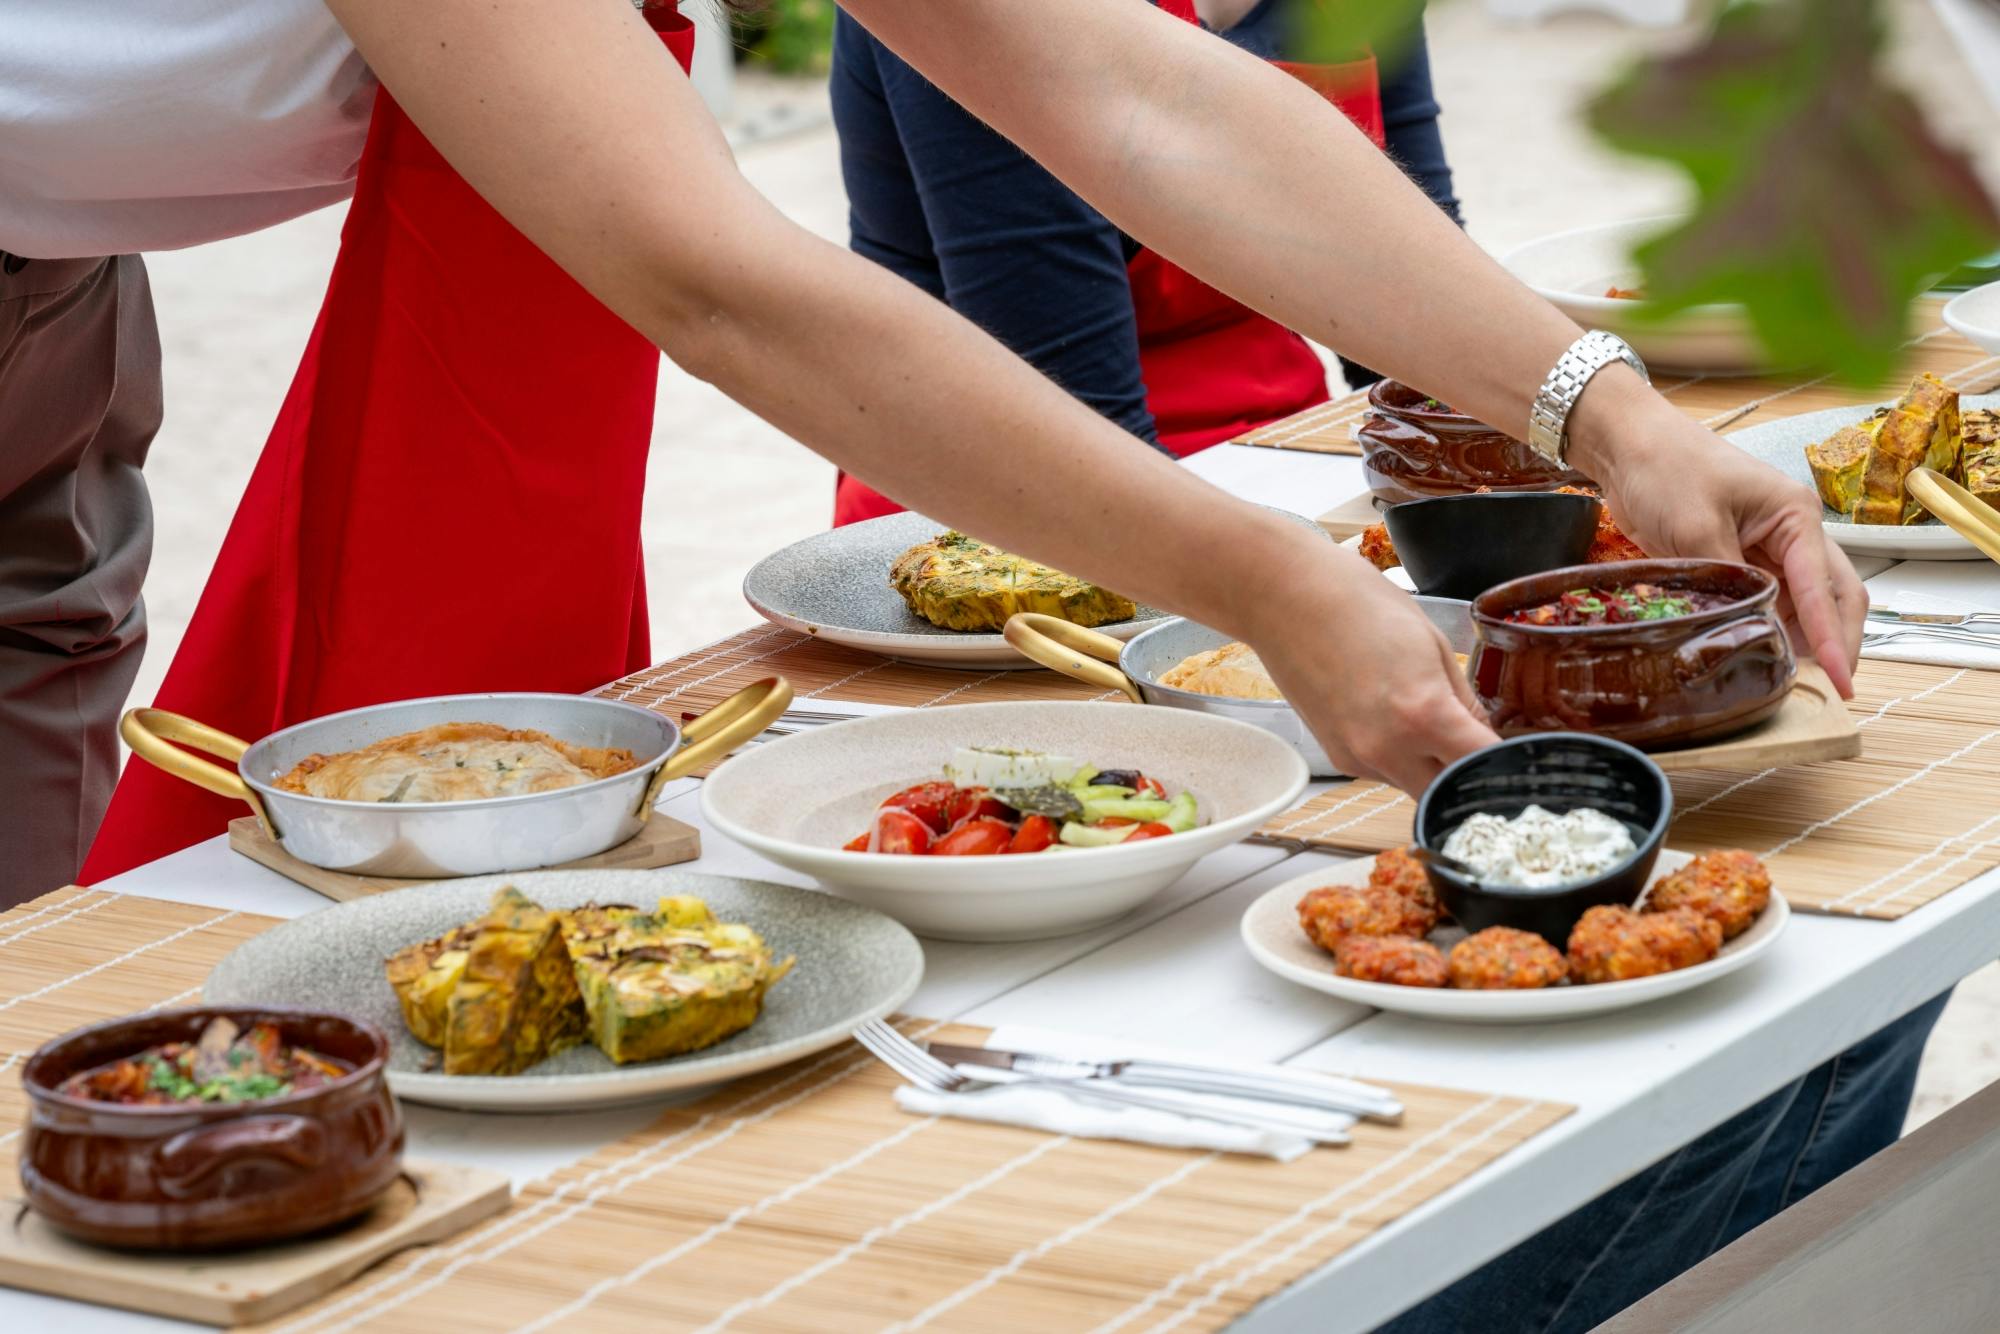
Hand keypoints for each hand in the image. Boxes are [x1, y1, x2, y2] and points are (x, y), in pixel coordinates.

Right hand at [1250, 549, 1498, 792]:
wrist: (1286, 598)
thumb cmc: (1357, 604)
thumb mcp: (1432, 644)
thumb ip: (1464, 698)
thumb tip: (1483, 733)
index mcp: (1423, 715)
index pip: (1485, 765)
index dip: (1508, 765)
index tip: (1523, 759)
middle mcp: (1388, 749)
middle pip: (1452, 793)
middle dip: (1472, 776)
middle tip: (1486, 752)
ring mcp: (1358, 758)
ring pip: (1419, 787)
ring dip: (1436, 768)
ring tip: (1433, 724)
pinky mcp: (1338, 757)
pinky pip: (1386, 773)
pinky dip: (1402, 758)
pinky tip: (1394, 718)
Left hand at [1586, 401, 1865, 697]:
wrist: (1628, 444)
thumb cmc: (1666, 467)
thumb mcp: (1696, 526)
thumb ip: (1728, 580)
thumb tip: (1751, 628)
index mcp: (1795, 516)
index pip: (1826, 587)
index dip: (1833, 639)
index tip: (1840, 682)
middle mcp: (1792, 533)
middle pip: (1833, 596)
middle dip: (1836, 642)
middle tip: (1830, 691)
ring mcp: (1766, 547)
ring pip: (1801, 603)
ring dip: (1802, 639)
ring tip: (1794, 683)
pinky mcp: (1738, 559)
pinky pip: (1765, 600)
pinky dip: (1768, 627)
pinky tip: (1760, 655)